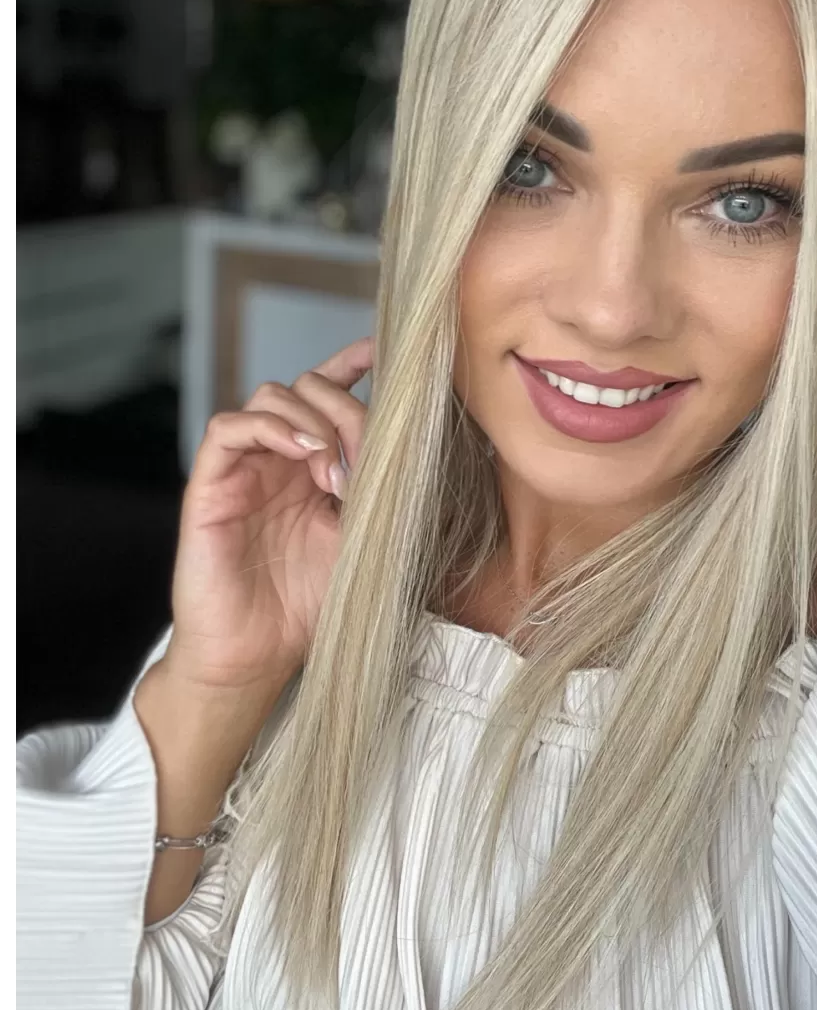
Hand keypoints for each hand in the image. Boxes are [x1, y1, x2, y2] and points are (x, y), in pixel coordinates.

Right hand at [162, 337, 373, 698]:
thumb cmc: (308, 607)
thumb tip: (413, 448)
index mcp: (313, 466)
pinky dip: (270, 428)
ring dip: (313, 420)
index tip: (386, 351)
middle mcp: (277, 459)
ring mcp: (243, 469)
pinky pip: (229, 428)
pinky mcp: (210, 486)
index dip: (352, 365)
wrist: (256, 658)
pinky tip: (303, 452)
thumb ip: (380, 493)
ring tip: (334, 472)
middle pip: (305, 388)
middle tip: (364, 462)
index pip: (328, 396)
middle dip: (344, 409)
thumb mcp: (362, 541)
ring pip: (269, 397)